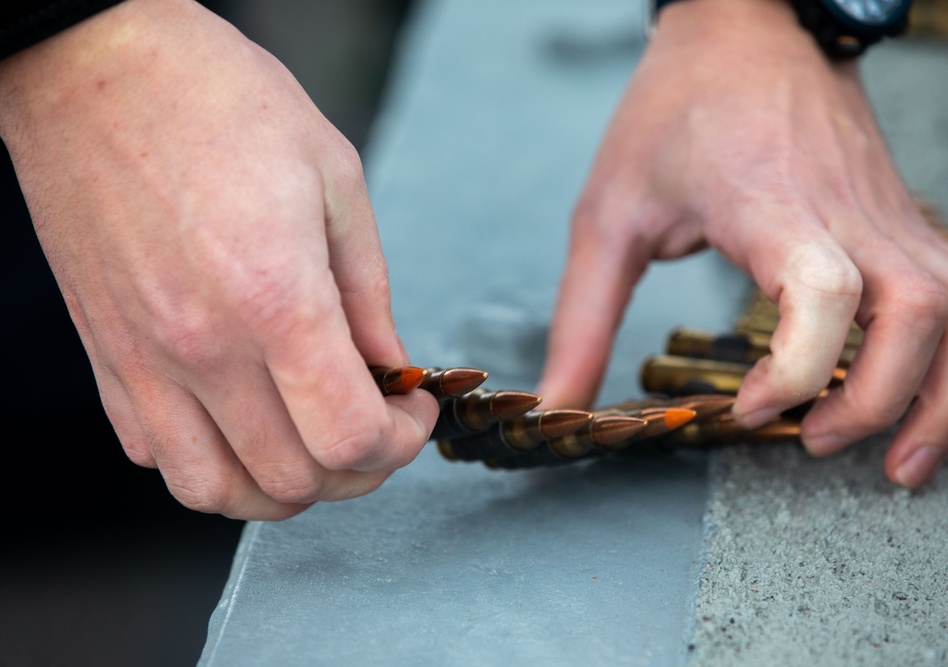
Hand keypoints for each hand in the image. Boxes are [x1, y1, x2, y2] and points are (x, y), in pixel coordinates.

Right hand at [0, 0, 437, 518]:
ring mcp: (143, 361)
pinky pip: (157, 456)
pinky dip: (213, 463)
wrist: (96, 67)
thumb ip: (370, 292)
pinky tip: (242, 421)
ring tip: (314, 439)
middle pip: (294, 481)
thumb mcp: (335, 179)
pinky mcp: (105, 357)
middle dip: (360, 467)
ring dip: (285, 486)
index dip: (401, 439)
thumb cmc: (218, 101)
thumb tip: (391, 366)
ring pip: (219, 492)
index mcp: (276, 299)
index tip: (412, 404)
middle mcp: (204, 348)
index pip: (349, 438)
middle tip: (378, 421)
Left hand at [537, 0, 947, 486]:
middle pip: (920, 315)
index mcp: (768, 203)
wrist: (747, 26)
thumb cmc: (674, 113)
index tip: (747, 406)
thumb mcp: (607, 214)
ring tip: (909, 460)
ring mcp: (892, 214)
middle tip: (818, 447)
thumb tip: (560, 405)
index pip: (822, 291)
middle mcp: (849, 210)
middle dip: (885, 403)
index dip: (794, 368)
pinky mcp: (909, 220)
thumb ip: (583, 317)